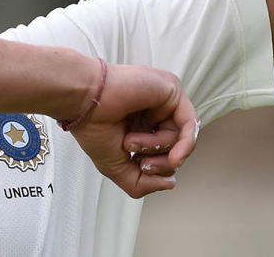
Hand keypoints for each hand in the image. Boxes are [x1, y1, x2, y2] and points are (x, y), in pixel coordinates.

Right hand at [68, 64, 197, 198]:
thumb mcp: (115, 168)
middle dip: (161, 164)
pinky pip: (190, 124)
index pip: (164, 155)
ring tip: (130, 141)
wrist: (83, 101)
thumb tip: (170, 183)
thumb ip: (141, 184)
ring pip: (182, 138)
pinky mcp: (171, 90)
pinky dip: (185, 146)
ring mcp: (163, 101)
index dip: (156, 169)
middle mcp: (154, 113)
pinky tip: (174, 158)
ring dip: (156, 148)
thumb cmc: (92, 126)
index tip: (137, 167)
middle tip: (140, 162)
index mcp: (140, 127)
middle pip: (177, 148)